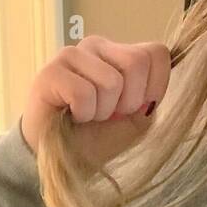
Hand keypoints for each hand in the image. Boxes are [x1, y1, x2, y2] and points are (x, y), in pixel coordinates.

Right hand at [21, 36, 170, 161]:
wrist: (60, 159)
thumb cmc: (97, 139)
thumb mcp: (137, 122)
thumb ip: (152, 99)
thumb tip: (151, 91)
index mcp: (120, 54)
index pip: (156, 52)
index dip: (156, 86)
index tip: (137, 108)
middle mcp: (96, 47)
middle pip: (137, 62)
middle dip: (129, 101)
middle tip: (108, 115)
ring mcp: (71, 55)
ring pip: (112, 80)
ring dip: (103, 111)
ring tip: (86, 116)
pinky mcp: (50, 72)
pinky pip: (84, 93)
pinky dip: (83, 114)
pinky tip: (71, 115)